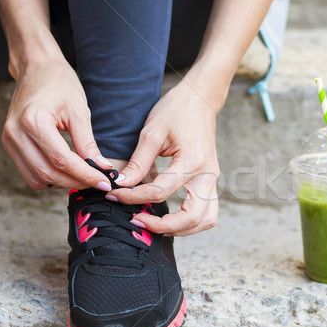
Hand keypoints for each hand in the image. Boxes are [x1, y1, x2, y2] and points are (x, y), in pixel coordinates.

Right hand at [1, 57, 113, 189]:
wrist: (37, 69)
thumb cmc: (60, 85)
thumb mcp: (80, 112)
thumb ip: (88, 143)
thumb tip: (102, 168)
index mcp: (33, 121)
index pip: (62, 160)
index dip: (85, 175)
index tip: (105, 182)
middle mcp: (16, 133)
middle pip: (48, 173)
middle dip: (77, 182)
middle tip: (99, 183)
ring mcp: (10, 140)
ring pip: (37, 178)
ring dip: (63, 184)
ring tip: (86, 179)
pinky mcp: (11, 145)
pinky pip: (30, 172)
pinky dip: (50, 178)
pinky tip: (69, 174)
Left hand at [109, 76, 222, 235]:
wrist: (201, 98)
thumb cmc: (177, 110)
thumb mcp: (152, 132)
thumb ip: (138, 162)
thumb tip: (121, 184)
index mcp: (192, 161)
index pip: (160, 192)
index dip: (133, 197)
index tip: (114, 194)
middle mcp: (207, 174)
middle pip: (192, 217)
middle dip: (163, 226)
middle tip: (138, 220)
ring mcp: (212, 179)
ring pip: (205, 220)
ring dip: (181, 229)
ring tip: (155, 224)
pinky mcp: (210, 180)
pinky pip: (207, 212)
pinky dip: (190, 222)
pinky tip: (170, 217)